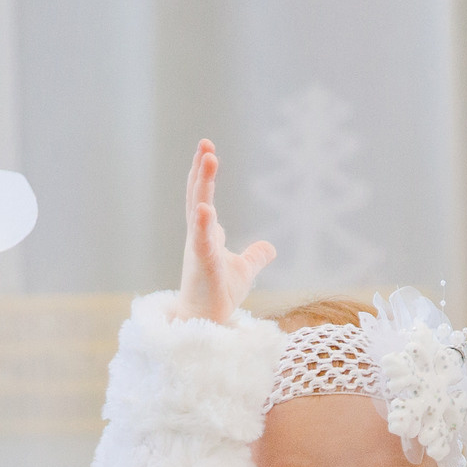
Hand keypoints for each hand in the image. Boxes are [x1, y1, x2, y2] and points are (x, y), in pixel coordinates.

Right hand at [176, 140, 274, 323]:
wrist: (205, 322)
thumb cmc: (218, 295)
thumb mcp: (244, 271)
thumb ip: (255, 256)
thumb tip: (269, 247)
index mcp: (205, 234)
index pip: (202, 196)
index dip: (204, 174)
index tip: (208, 151)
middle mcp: (198, 236)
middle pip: (196, 195)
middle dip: (200, 169)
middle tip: (205, 143)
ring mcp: (197, 249)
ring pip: (197, 209)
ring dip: (202, 183)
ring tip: (207, 158)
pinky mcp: (202, 265)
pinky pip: (202, 241)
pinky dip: (202, 223)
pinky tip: (205, 207)